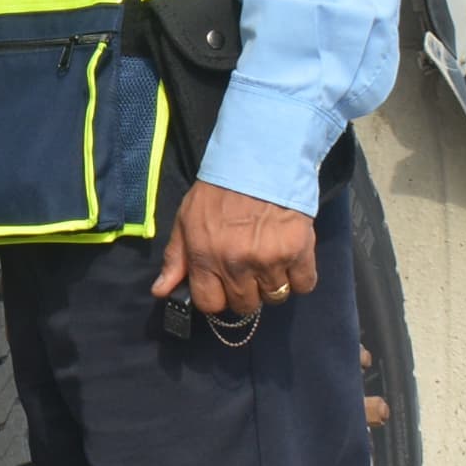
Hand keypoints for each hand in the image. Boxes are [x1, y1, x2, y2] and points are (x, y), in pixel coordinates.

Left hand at [155, 180, 317, 325]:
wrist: (260, 160)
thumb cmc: (219, 191)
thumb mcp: (187, 219)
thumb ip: (175, 258)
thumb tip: (160, 292)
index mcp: (205, 257)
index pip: (210, 304)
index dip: (217, 296)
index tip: (223, 284)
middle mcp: (237, 264)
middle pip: (245, 305)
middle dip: (246, 292)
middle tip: (249, 269)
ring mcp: (270, 261)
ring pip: (275, 297)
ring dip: (273, 284)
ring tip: (270, 261)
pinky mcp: (299, 252)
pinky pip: (305, 284)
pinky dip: (300, 277)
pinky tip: (291, 259)